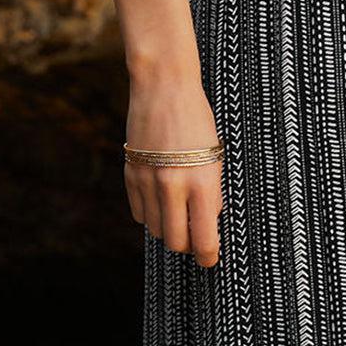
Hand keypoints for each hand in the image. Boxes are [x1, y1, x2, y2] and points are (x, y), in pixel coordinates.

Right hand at [124, 73, 223, 267]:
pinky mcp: (131, 174)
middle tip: (195, 239)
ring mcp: (148, 181)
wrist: (163, 86)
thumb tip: (207, 227)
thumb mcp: (214, 158)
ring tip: (178, 214)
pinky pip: (138, 213)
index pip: (204, 239)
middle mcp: (173, 186)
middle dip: (187, 246)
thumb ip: (211, 195)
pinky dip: (150, 215)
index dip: (208, 256)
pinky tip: (160, 202)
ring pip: (155, 230)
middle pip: (176, 241)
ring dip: (168, 229)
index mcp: (202, 182)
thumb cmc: (197, 121)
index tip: (210, 259)